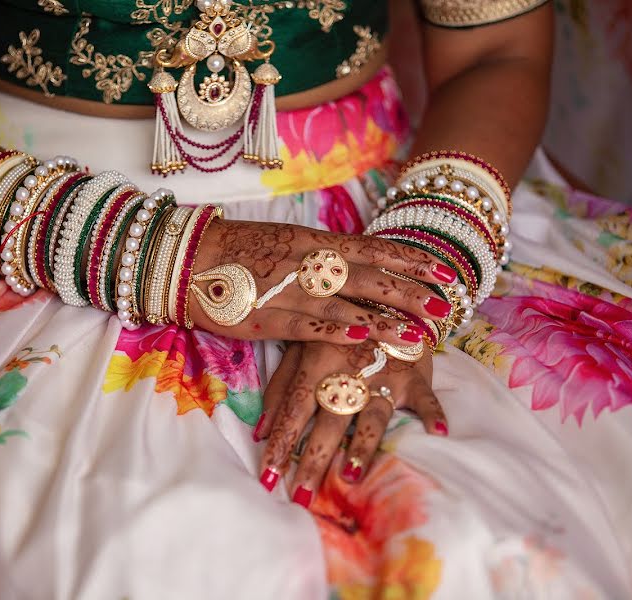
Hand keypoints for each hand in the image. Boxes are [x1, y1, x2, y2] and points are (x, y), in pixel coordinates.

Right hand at [190, 220, 457, 345]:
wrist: (186, 258)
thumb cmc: (236, 251)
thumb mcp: (283, 242)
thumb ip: (319, 255)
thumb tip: (354, 265)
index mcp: (312, 242)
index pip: (372, 249)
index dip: (409, 260)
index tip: (443, 270)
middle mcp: (306, 262)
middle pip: (368, 276)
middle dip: (409, 291)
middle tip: (445, 306)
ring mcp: (288, 288)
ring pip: (345, 302)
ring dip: (383, 319)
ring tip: (417, 335)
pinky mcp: (266, 315)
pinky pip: (306, 323)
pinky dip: (335, 330)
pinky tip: (361, 338)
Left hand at [253, 341, 446, 507]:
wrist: (382, 292)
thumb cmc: (334, 325)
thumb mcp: (301, 346)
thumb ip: (280, 387)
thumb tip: (259, 431)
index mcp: (316, 364)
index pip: (294, 410)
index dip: (281, 443)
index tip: (268, 477)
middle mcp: (348, 373)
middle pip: (328, 421)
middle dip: (313, 459)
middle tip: (302, 495)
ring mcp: (384, 375)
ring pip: (372, 414)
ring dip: (362, 445)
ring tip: (350, 475)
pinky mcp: (415, 376)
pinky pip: (427, 397)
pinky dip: (434, 414)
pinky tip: (437, 434)